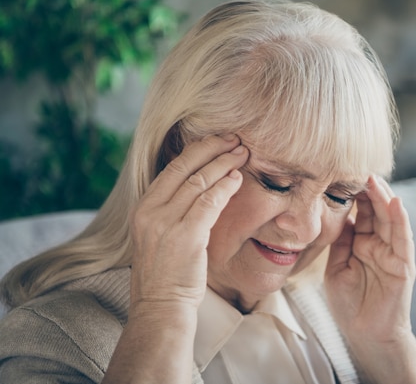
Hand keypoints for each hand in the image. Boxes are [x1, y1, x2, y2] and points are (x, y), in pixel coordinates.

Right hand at [129, 134, 248, 310]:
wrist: (160, 306)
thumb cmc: (166, 272)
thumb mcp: (159, 235)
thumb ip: (172, 209)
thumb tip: (199, 185)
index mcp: (143, 208)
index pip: (171, 168)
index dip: (196, 150)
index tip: (216, 140)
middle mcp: (150, 211)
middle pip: (184, 168)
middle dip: (212, 149)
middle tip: (235, 139)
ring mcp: (166, 224)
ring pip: (198, 182)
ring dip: (224, 164)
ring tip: (242, 154)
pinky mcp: (185, 237)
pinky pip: (208, 203)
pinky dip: (225, 188)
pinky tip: (237, 179)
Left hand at [325, 175, 415, 382]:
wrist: (364, 335)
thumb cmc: (350, 303)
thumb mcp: (336, 267)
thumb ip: (340, 241)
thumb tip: (338, 213)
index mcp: (362, 242)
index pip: (360, 212)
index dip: (353, 193)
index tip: (342, 172)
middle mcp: (379, 243)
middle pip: (375, 210)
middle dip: (368, 189)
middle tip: (358, 167)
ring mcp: (393, 253)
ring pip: (390, 219)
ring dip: (384, 198)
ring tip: (375, 179)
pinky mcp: (403, 265)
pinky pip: (403, 240)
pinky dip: (400, 221)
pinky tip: (396, 204)